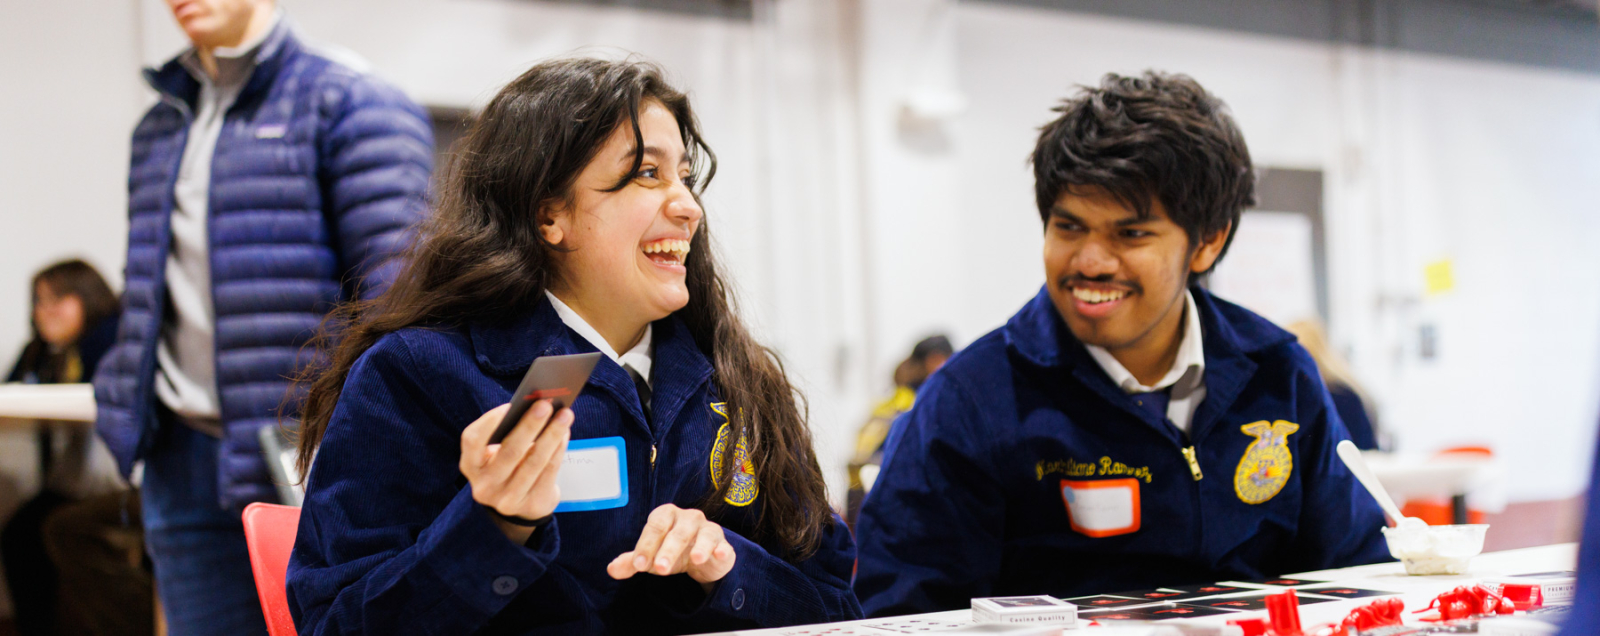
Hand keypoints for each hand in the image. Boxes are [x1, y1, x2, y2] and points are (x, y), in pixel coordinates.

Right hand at [460, 400, 571, 541]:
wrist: (521, 503)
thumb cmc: (509, 464)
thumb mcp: (499, 450)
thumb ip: (509, 430)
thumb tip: (536, 405)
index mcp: (471, 465)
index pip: (472, 440)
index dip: (490, 422)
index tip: (510, 405)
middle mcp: (484, 485)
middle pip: (510, 451)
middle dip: (529, 425)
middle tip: (546, 404)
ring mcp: (507, 500)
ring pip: (534, 462)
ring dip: (552, 435)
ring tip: (565, 415)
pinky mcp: (530, 505)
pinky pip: (549, 473)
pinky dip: (558, 449)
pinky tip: (564, 434)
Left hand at [607, 504, 735, 587]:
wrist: (702, 557)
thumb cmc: (672, 551)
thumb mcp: (651, 556)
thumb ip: (633, 561)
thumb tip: (611, 570)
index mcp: (666, 515)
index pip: (655, 526)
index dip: (646, 544)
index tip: (639, 564)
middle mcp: (687, 517)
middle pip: (677, 532)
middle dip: (668, 550)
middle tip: (659, 569)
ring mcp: (707, 528)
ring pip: (703, 536)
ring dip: (699, 548)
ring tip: (695, 559)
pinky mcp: (722, 543)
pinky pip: (723, 545)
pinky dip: (722, 549)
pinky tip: (720, 555)